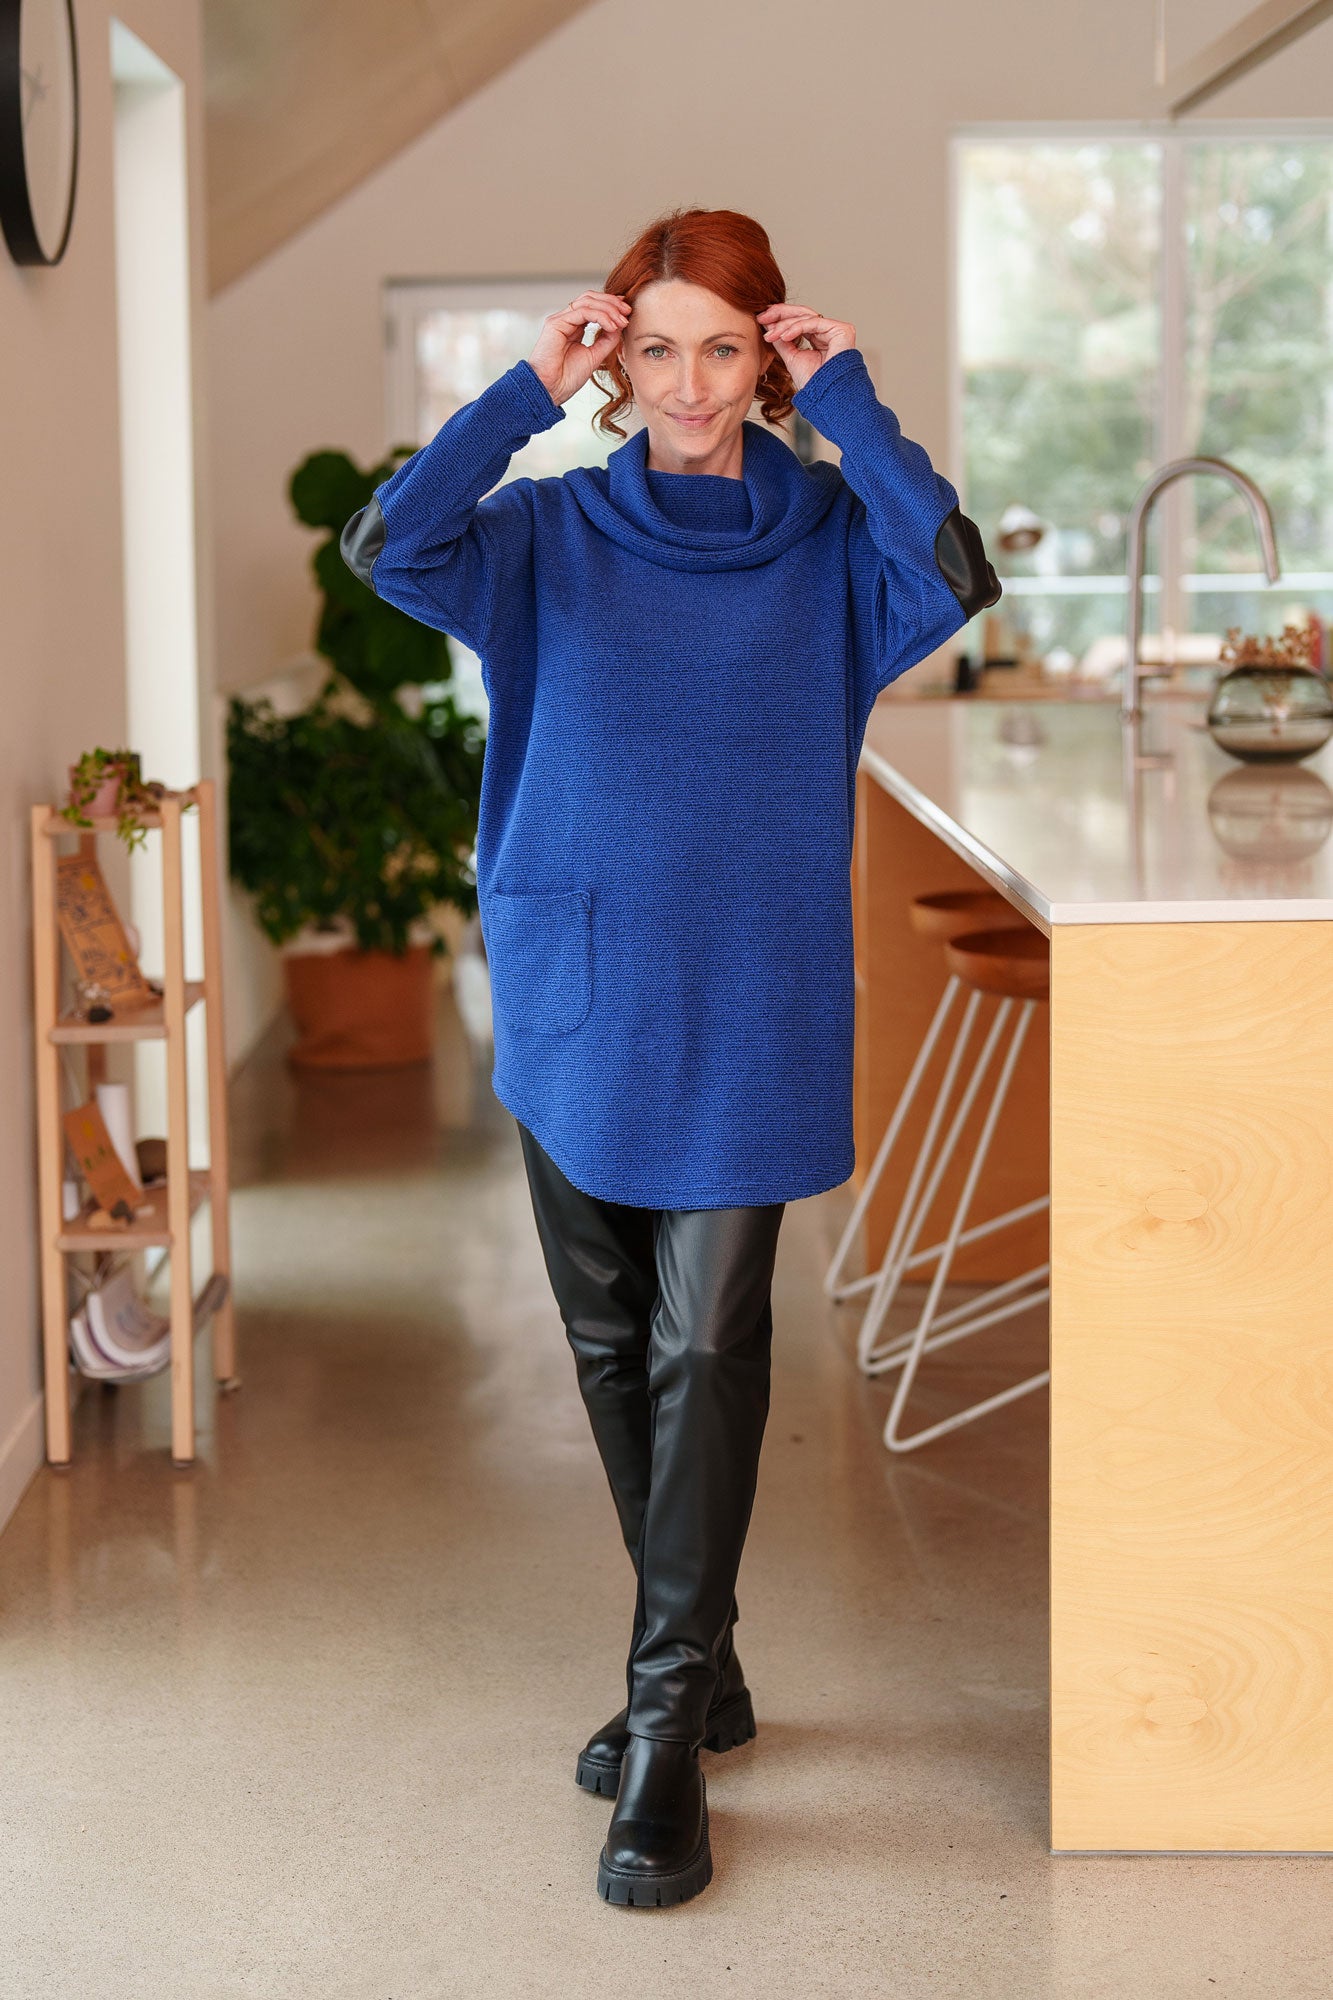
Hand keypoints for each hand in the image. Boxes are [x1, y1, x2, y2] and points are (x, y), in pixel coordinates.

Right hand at [528, 291, 630, 406]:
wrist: (551, 390)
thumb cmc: (567, 378)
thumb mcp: (595, 356)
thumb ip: (606, 340)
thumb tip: (620, 325)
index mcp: (573, 327)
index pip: (593, 306)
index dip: (611, 305)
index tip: (627, 313)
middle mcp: (566, 320)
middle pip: (590, 298)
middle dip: (611, 302)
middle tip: (627, 312)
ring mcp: (560, 320)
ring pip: (587, 301)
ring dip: (608, 308)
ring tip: (622, 320)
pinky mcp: (556, 323)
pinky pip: (583, 311)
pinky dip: (600, 316)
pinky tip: (611, 325)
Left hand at [755, 304, 855, 392]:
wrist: (825, 398)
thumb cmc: (813, 384)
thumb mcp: (791, 357)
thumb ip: (782, 341)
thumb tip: (768, 326)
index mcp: (819, 337)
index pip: (799, 321)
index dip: (780, 318)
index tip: (762, 320)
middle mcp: (829, 331)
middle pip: (802, 314)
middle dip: (780, 314)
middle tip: (762, 317)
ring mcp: (837, 330)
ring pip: (806, 317)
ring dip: (785, 324)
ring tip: (770, 335)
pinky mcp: (842, 330)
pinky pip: (814, 323)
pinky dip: (797, 328)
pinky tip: (784, 336)